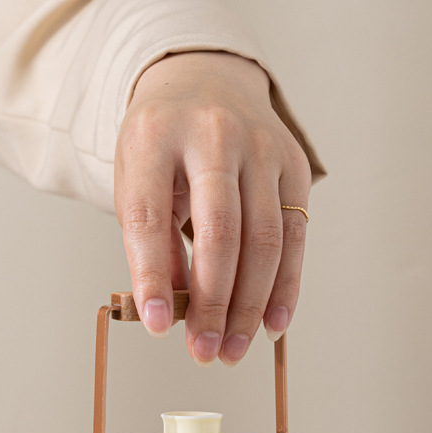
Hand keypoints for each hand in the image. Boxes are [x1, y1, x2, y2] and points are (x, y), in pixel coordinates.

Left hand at [114, 50, 311, 362]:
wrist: (204, 81)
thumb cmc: (162, 143)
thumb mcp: (136, 179)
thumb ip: (150, 241)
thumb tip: (170, 311)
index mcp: (155, 135)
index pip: (150, 213)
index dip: (152, 275)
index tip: (154, 325)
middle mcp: (212, 135)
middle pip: (219, 230)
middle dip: (212, 301)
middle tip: (202, 351)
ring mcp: (261, 147)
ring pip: (264, 239)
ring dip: (249, 305)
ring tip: (230, 348)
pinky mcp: (295, 165)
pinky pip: (295, 236)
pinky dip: (285, 287)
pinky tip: (271, 324)